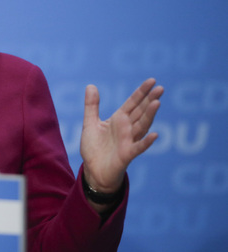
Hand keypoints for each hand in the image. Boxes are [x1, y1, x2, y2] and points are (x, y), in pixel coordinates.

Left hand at [80, 78, 163, 195]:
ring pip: (142, 126)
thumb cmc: (94, 148)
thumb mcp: (90, 123)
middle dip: (150, 100)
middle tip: (161, 88)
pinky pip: (138, 147)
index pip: (133, 103)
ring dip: (150, 115)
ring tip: (157, 102)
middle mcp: (127, 129)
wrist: (93, 171)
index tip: (152, 80)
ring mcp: (128, 141)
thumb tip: (91, 85)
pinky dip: (146, 142)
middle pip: (141, 112)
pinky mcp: (126, 154)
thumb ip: (91, 106)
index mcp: (119, 120)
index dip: (141, 92)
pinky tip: (155, 134)